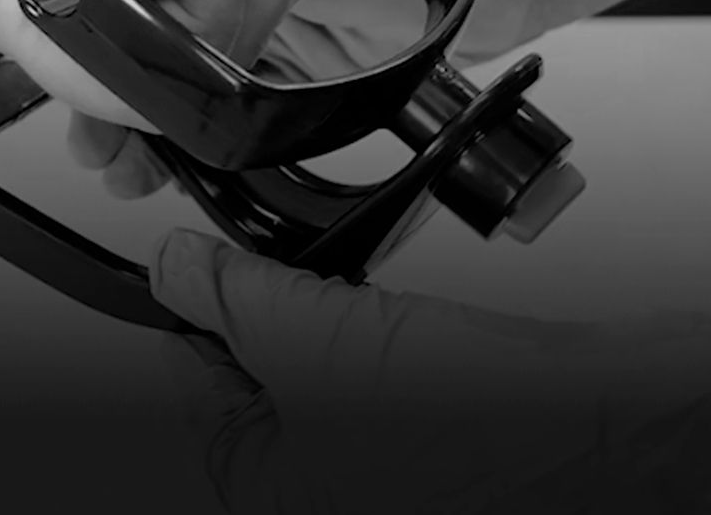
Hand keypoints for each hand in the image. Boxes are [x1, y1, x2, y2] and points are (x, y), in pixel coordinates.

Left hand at [151, 229, 710, 514]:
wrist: (579, 411)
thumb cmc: (465, 419)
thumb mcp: (308, 337)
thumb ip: (226, 294)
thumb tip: (169, 263)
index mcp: (267, 486)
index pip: (188, 384)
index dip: (188, 311)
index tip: (188, 261)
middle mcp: (311, 481)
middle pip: (242, 369)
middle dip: (256, 310)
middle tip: (282, 279)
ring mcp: (358, 456)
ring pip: (298, 358)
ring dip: (307, 312)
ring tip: (341, 301)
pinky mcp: (403, 422)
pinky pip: (348, 363)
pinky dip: (351, 324)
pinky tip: (375, 311)